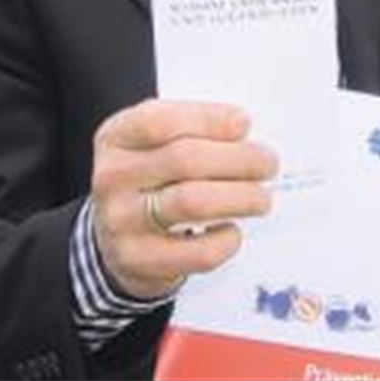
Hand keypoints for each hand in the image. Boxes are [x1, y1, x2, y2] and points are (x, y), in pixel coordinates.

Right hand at [91, 99, 277, 298]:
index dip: (209, 120)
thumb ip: (192, 131)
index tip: (243, 124)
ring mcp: (121, 221)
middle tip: (267, 163)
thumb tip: (243, 132)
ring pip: (193, 202)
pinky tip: (232, 231)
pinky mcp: (139, 260)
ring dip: (241, 197)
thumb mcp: (155, 144)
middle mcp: (112, 177)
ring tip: (261, 198)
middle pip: (185, 159)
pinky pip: (197, 252)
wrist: (115, 239)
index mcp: (116, 137)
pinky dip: (226, 241)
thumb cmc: (151, 180)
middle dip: (239, 159)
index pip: (160, 121)